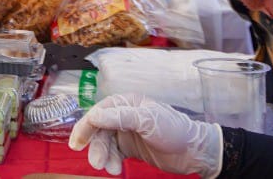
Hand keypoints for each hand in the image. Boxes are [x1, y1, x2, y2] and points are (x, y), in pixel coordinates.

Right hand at [68, 94, 223, 177]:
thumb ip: (121, 117)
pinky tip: (114, 168)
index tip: (79, 141)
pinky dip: (111, 161)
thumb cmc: (175, 130)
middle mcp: (124, 116)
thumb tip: (95, 115)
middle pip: (100, 130)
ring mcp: (127, 132)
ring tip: (110, 169)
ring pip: (105, 144)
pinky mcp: (130, 147)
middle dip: (96, 147)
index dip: (87, 126)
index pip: (99, 112)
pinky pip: (113, 153)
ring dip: (104, 157)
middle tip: (97, 162)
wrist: (193, 152)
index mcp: (127, 103)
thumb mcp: (148, 120)